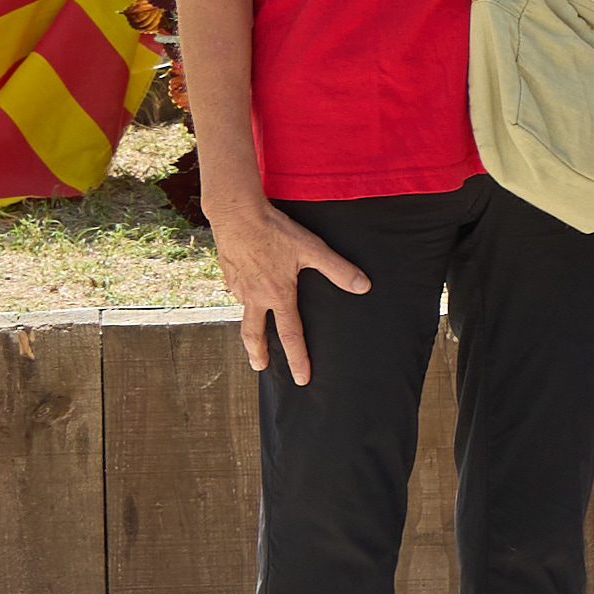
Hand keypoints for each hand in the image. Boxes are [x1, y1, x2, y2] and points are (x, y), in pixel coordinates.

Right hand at [210, 194, 369, 382]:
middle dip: (259, 353)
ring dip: (249, 328)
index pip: (291, 335)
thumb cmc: (275, 230)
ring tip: (254, 336)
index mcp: (278, 295)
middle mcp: (255, 296)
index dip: (298, 359)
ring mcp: (239, 286)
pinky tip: (250, 293)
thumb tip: (364, 287)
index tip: (302, 379)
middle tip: (261, 367)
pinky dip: (244, 300)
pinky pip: (237, 293)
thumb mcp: (312, 248)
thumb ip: (338, 269)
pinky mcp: (229, 273)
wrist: (235, 214)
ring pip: (244, 313)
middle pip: (254, 334)